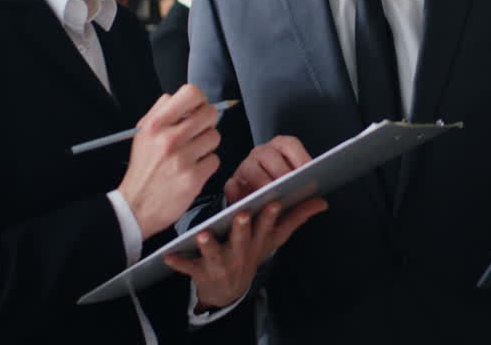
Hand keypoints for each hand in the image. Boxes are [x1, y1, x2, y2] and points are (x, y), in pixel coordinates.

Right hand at [117, 85, 220, 238]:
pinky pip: (215, 160)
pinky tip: (193, 169)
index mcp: (155, 125)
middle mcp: (169, 139)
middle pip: (210, 113)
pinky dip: (207, 164)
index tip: (197, 108)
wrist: (135, 206)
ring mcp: (182, 159)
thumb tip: (179, 96)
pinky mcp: (194, 178)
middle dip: (207, 122)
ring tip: (192, 153)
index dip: (199, 100)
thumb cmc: (143, 169)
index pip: (191, 93)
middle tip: (198, 132)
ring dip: (207, 145)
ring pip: (215, 136)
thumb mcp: (142, 133)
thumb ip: (160, 111)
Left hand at [165, 197, 327, 308]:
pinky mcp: (199, 272)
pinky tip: (168, 256)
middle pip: (242, 239)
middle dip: (241, 228)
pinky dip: (178, 263)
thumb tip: (322, 201)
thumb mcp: (273, 239)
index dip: (269, 216)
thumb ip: (296, 217)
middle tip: (240, 214)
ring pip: (214, 253)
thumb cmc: (250, 254)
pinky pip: (188, 267)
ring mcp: (220, 264)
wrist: (226, 291)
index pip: (266, 227)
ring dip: (208, 245)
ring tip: (202, 234)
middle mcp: (241, 253)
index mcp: (257, 242)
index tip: (272, 201)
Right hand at [224, 135, 311, 204]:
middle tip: (290, 187)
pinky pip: (231, 185)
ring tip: (271, 197)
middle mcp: (262, 154)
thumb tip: (323, 203)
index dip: (299, 156)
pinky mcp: (231, 183)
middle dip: (280, 172)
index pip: (290, 144)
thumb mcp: (295, 196)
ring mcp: (245, 167)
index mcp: (280, 150)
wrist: (254, 208)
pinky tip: (247, 202)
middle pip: (269, 155)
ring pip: (250, 168)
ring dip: (261, 182)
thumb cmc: (278, 195)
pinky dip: (237, 193)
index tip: (308, 171)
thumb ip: (307, 199)